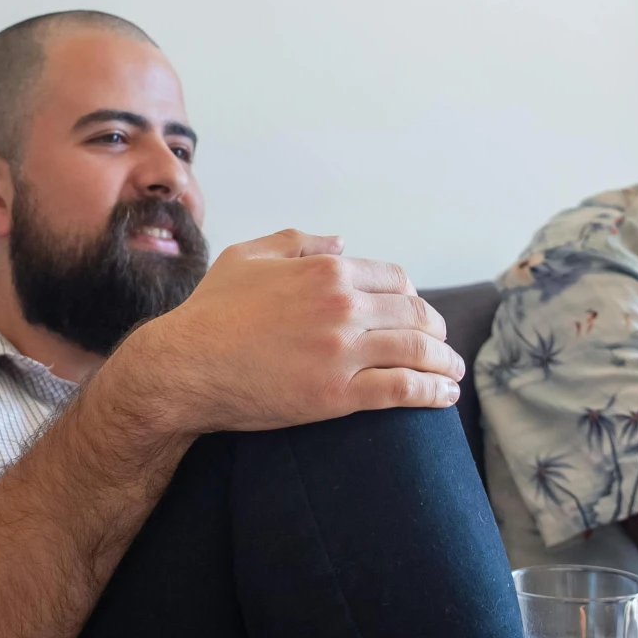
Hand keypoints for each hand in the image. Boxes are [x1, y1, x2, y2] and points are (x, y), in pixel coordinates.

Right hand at [105, 230, 462, 438]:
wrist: (185, 367)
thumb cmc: (211, 311)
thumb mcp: (248, 256)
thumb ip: (298, 241)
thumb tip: (340, 241)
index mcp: (326, 270)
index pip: (394, 278)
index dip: (410, 296)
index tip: (413, 312)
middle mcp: (342, 306)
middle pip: (414, 313)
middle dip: (434, 328)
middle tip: (440, 343)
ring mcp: (343, 351)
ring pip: (417, 350)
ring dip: (444, 362)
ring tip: (452, 372)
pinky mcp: (339, 394)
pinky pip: (402, 389)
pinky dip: (432, 392)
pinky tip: (444, 395)